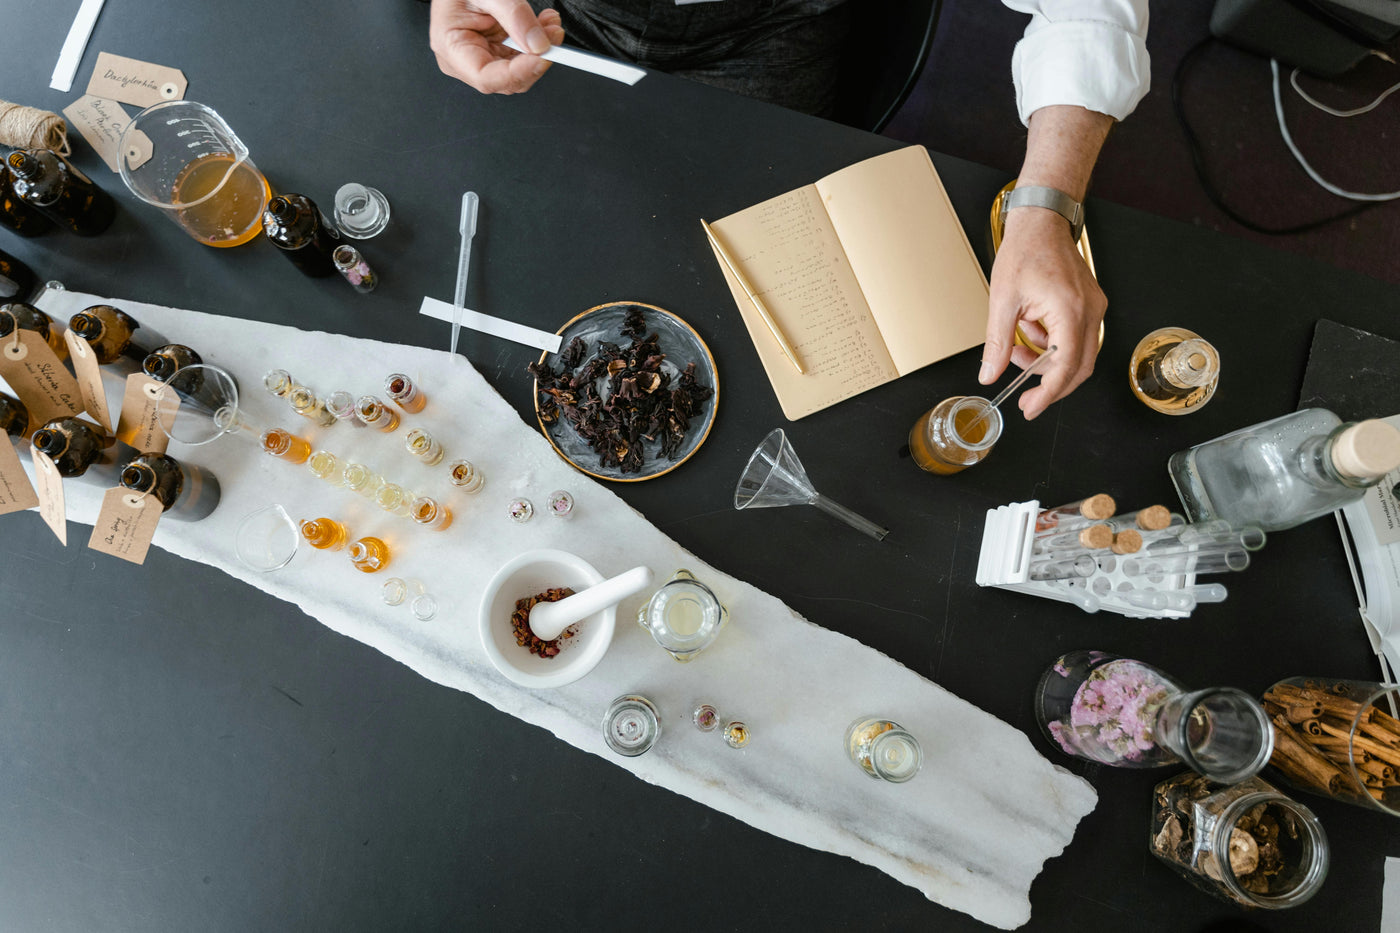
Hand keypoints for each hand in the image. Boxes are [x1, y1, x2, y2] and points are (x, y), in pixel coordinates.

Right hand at [429, 0, 564, 93]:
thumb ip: (513, 15)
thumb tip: (538, 44)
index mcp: (451, 47)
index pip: (485, 77)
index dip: (517, 73)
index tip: (542, 57)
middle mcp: (464, 59)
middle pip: (507, 79)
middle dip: (535, 60)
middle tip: (553, 35)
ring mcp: (481, 56)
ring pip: (519, 71)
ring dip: (540, 50)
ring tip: (550, 24)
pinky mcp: (496, 49)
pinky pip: (521, 57)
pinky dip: (537, 43)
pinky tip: (545, 24)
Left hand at [980, 207, 1105, 420]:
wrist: (1042, 222)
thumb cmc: (1026, 251)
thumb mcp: (1002, 301)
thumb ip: (997, 343)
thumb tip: (989, 374)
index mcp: (1070, 310)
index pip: (1065, 366)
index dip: (1048, 393)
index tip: (1031, 407)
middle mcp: (1090, 311)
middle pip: (1078, 367)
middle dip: (1050, 385)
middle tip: (1026, 397)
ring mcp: (1093, 308)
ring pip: (1077, 354)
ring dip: (1046, 362)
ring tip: (1015, 350)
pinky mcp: (1089, 305)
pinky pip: (1075, 337)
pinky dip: (1051, 345)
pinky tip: (1028, 334)